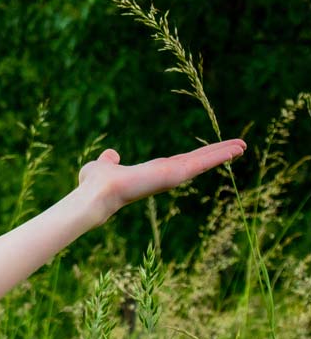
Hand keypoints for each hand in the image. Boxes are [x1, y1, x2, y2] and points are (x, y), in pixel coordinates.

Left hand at [78, 138, 246, 223]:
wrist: (95, 194)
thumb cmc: (94, 184)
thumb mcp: (102, 166)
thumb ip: (108, 161)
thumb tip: (111, 155)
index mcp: (151, 173)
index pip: (178, 163)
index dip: (195, 157)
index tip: (208, 152)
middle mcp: (164, 176)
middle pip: (196, 162)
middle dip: (216, 154)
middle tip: (238, 147)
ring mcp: (171, 176)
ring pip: (203, 162)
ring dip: (224, 153)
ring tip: (244, 145)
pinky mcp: (175, 174)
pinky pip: (202, 163)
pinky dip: (220, 155)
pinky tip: (237, 148)